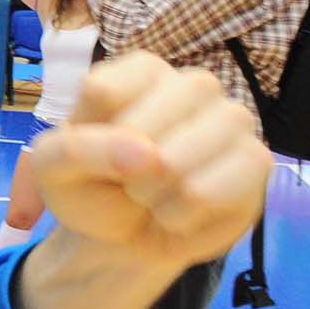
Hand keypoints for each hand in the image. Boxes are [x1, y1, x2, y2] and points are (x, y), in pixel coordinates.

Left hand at [26, 54, 270, 273]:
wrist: (126, 238)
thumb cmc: (91, 187)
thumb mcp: (53, 168)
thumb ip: (78, 149)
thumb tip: (146, 154)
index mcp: (141, 70)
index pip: (102, 92)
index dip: (88, 139)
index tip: (95, 151)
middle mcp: (193, 84)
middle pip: (141, 130)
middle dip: (122, 172)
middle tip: (128, 181)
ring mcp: (232, 118)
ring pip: (176, 164)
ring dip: (151, 197)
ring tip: (154, 196)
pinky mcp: (256, 161)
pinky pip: (208, 194)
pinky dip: (180, 217)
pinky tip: (179, 211)